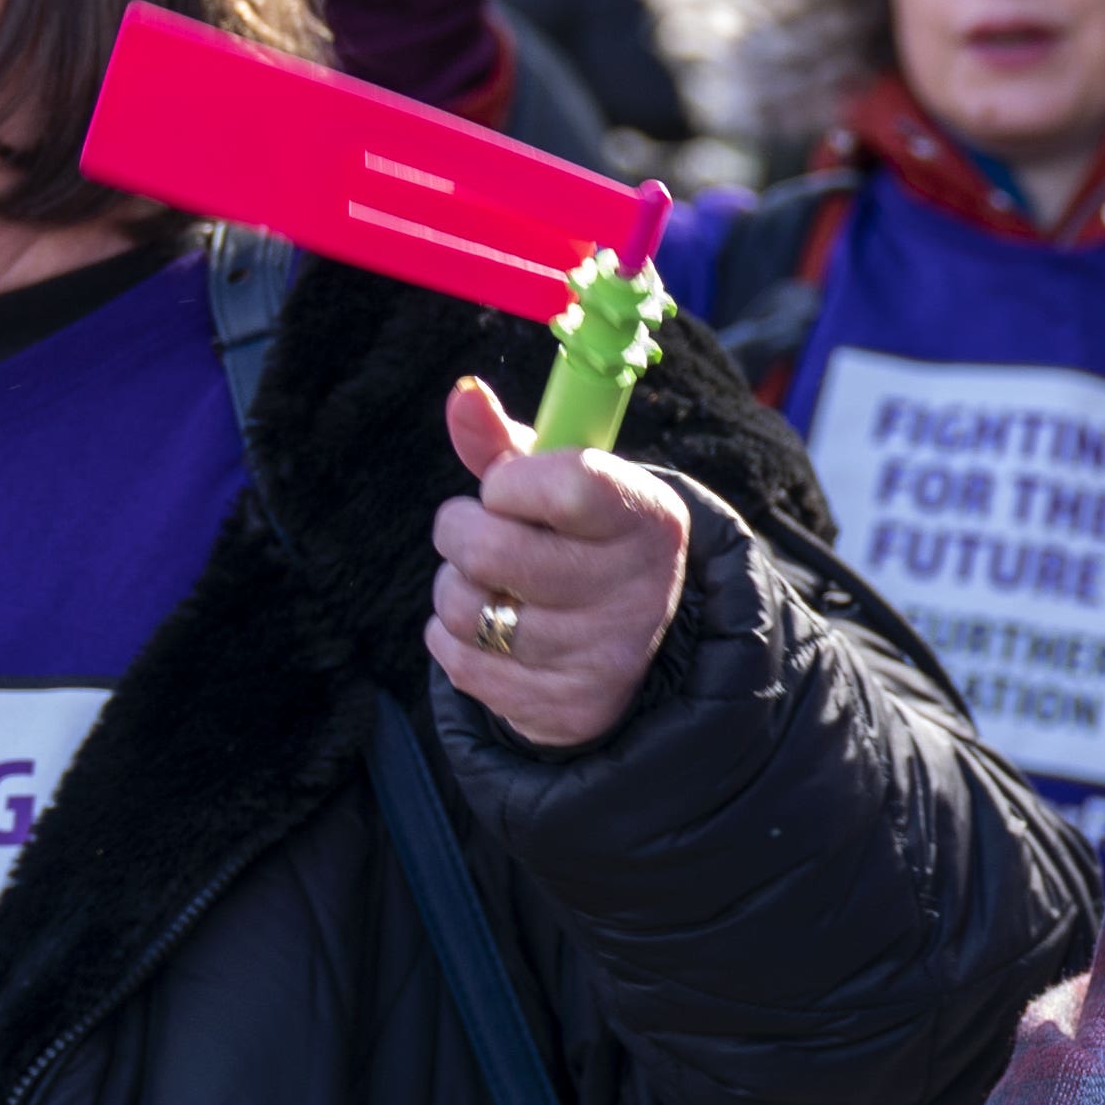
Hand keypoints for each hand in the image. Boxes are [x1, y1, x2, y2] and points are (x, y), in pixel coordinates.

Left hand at [424, 372, 691, 746]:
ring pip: (462, 608)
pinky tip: (494, 633)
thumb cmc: (583, 542)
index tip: (508, 488)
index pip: (562, 483)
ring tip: (490, 585)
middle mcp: (636, 590)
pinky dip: (456, 640)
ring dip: (456, 590)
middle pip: (487, 550)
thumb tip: (462, 395)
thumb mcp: (564, 487)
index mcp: (648, 519)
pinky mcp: (563, 709)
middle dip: (459, 532)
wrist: (635, 650)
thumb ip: (508, 443)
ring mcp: (600, 656)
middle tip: (477, 532)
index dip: (508, 482)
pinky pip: (455, 663)